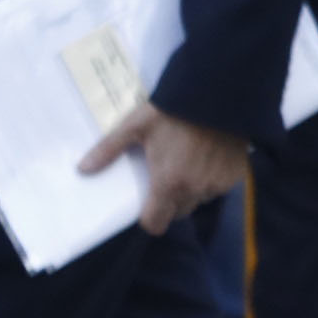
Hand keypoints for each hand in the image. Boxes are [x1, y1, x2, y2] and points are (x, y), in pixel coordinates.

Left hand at [76, 102, 248, 235]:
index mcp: (168, 184)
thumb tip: (82, 169)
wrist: (217, 93)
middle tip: (167, 175)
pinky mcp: (236, 175)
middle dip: (170, 201)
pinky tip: (209, 157)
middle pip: (177, 213)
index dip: (148, 216)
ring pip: (199, 200)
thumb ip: (109, 149)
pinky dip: (212, 179)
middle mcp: (195, 191)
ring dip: (193, 190)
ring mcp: (218, 184)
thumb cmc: (172, 111)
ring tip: (189, 163)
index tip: (147, 202)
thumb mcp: (135, 126)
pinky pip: (219, 188)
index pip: (155, 224)